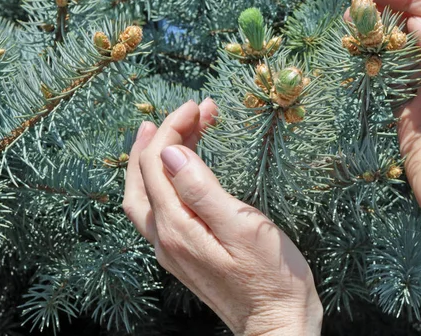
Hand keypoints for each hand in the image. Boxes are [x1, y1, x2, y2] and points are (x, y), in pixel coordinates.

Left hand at [123, 100, 322, 335]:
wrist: (277, 325)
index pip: (158, 163)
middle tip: (186, 112)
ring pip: (145, 193)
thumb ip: (202, 190)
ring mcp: (170, 249)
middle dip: (160, 137)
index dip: (173, 128)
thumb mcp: (243, 227)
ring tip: (170, 131)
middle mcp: (165, 239)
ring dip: (154, 158)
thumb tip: (170, 154)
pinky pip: (157, 208)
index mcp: (178, 227)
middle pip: (142, 177)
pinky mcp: (182, 254)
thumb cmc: (272, 277)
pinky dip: (160, 180)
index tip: (198, 106)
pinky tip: (174, 172)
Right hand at [345, 0, 420, 245]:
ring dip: (378, 36)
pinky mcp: (408, 114)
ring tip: (352, 21)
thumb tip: (414, 22)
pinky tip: (357, 53)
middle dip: (391, 12)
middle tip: (358, 1)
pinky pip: (388, 82)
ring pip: (401, 53)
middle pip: (419, 29)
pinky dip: (373, 65)